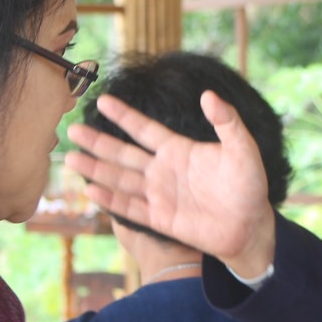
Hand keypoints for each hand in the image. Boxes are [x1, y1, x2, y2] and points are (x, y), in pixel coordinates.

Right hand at [67, 92, 276, 276]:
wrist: (251, 226)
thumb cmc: (249, 185)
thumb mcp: (242, 149)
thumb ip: (227, 122)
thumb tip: (208, 95)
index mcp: (179, 150)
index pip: (145, 129)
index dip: (124, 116)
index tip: (102, 100)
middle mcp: (164, 170)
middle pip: (123, 153)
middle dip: (98, 143)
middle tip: (72, 129)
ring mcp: (160, 195)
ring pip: (121, 179)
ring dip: (96, 170)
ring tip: (69, 159)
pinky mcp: (161, 219)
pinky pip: (131, 208)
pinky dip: (111, 199)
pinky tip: (91, 190)